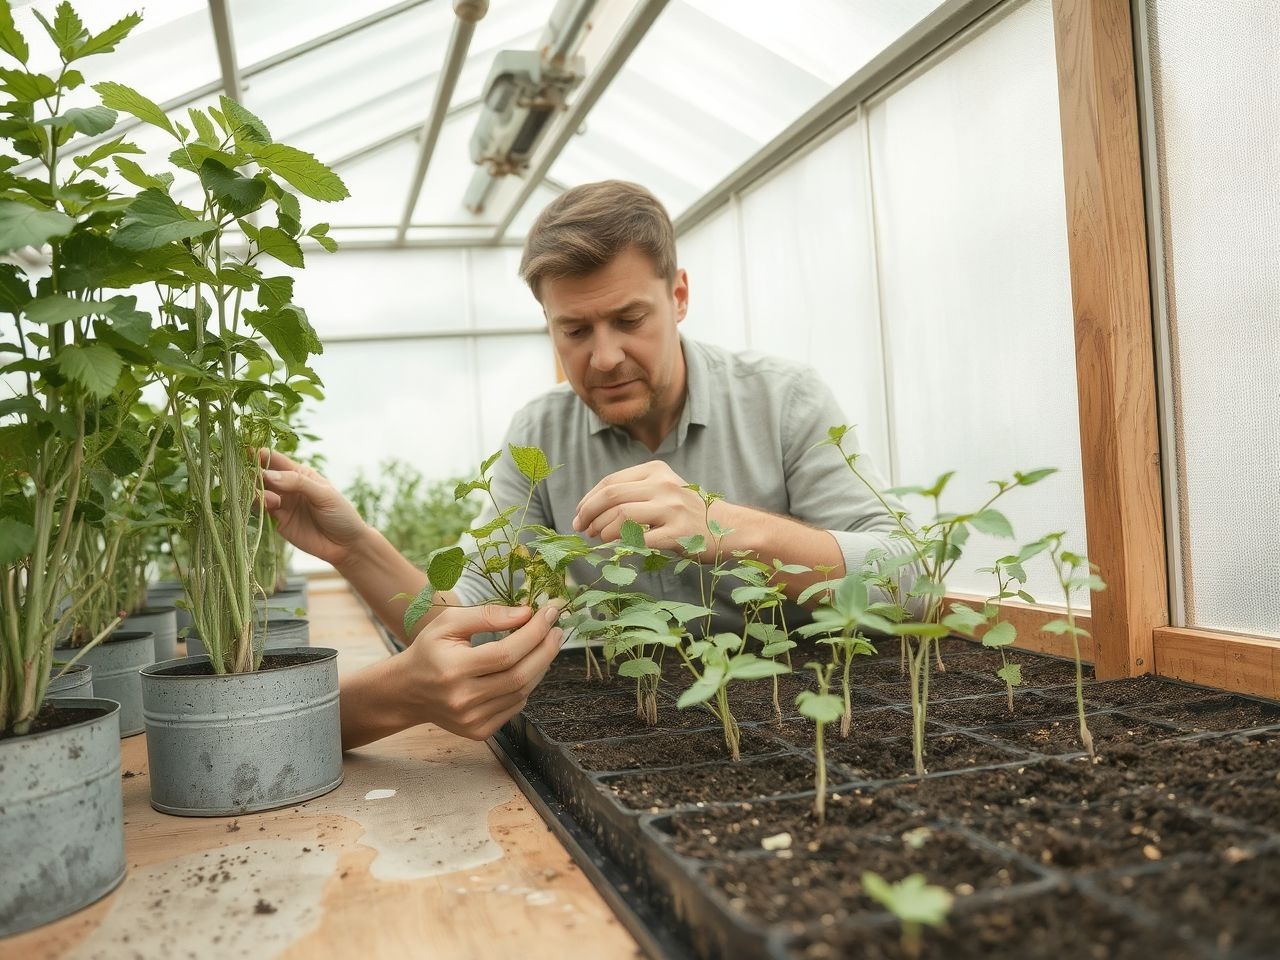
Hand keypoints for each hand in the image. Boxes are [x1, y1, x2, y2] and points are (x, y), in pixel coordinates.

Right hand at [258, 449, 368, 566]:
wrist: (346, 546)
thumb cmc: (341, 514)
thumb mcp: (324, 494)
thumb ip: (297, 482)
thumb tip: (267, 474)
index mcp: (300, 474)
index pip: (276, 460)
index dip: (260, 454)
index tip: (246, 450)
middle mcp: (287, 487)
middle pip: (262, 475)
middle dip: (254, 474)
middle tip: (255, 478)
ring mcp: (282, 504)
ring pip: (258, 493)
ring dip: (258, 492)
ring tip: (272, 500)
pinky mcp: (278, 521)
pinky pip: (260, 511)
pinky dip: (257, 506)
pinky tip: (267, 505)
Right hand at [394, 603, 562, 739]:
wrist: (408, 691)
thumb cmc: (429, 651)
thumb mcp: (449, 623)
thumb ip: (487, 615)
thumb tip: (526, 613)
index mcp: (453, 670)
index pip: (506, 653)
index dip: (534, 633)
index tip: (549, 613)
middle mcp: (463, 699)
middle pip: (520, 675)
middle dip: (546, 649)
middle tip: (557, 630)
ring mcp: (472, 719)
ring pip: (522, 691)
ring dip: (540, 666)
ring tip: (546, 645)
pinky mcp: (479, 731)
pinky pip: (515, 706)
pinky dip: (527, 685)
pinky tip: (527, 667)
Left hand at [571, 460, 731, 557]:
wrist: (730, 528)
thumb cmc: (690, 513)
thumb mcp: (664, 490)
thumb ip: (635, 493)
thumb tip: (594, 510)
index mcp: (656, 470)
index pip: (610, 481)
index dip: (588, 499)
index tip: (579, 514)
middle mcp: (663, 485)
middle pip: (612, 496)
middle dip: (589, 513)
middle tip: (581, 528)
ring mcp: (672, 508)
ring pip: (621, 515)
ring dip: (602, 529)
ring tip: (597, 538)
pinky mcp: (678, 532)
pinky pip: (640, 538)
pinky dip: (621, 543)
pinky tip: (616, 547)